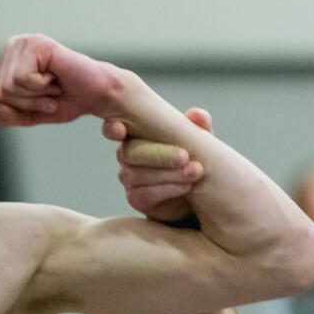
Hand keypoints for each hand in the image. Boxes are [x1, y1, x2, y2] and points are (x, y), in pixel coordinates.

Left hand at [0, 34, 125, 126]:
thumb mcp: (29, 114)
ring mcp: (24, 42)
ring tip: (53, 84)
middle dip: (26, 101)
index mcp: (7, 61)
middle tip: (49, 92)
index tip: (39, 97)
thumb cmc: (65, 100)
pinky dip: (42, 86)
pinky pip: (22, 79)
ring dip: (36, 95)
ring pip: (9, 87)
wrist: (97, 94)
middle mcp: (13, 46)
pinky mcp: (37, 44)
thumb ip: (9, 116)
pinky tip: (55, 76)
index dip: (17, 106)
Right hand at [103, 107, 211, 221]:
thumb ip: (198, 126)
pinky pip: (145, 194)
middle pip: (131, 152)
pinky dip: (168, 189)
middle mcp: (127, 154)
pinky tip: (187, 187)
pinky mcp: (135, 198)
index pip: (114, 128)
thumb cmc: (195, 158)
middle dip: (158, 154)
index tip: (120, 129)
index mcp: (136, 133)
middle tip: (184, 156)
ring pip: (139, 174)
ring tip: (195, 172)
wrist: (200, 193)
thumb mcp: (200, 140)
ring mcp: (129, 177)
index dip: (112, 128)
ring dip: (169, 174)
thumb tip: (196, 115)